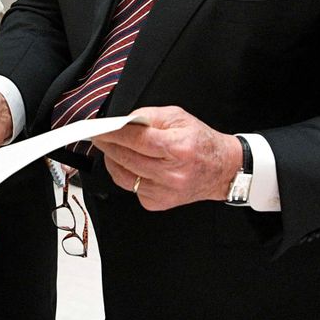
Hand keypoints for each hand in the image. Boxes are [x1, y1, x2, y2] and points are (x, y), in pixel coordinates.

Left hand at [92, 106, 237, 210]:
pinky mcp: (158, 203)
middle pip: (127, 158)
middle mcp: (172, 173)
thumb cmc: (201, 143)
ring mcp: (164, 192)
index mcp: (179, 148)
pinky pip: (131, 187)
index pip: (137, 140)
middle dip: (108, 145)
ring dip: (112, 160)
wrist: (221, 170)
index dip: (113, 134)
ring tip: (110, 148)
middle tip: (98, 136)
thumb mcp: (178, 117)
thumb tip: (123, 122)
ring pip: (123, 175)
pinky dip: (125, 174)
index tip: (98, 128)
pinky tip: (129, 164)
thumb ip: (148, 116)